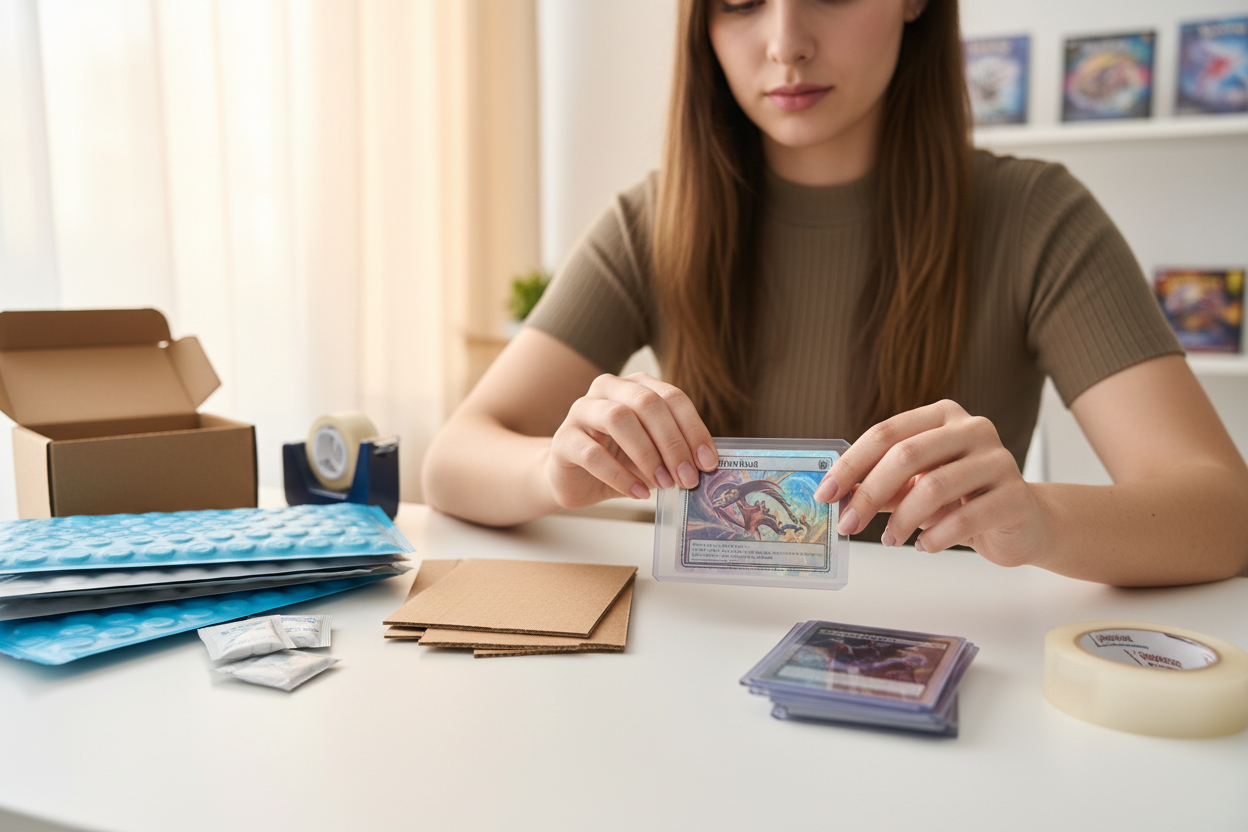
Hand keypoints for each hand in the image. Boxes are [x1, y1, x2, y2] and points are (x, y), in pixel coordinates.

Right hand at [545, 372, 718, 509]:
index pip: (672, 397)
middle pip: (646, 403)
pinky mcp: (563, 439)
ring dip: (647, 454)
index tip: (708, 462)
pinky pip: (592, 454)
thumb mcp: (654, 454)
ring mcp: (581, 410)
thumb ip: (676, 453)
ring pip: (618, 418)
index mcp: (636, 386)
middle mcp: (608, 389)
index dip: (694, 429)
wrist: (573, 478)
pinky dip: (620, 476)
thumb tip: (705, 467)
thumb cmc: (618, 461)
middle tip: (687, 477)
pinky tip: (637, 493)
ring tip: (664, 483)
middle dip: (672, 442)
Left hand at [813, 400, 1049, 566]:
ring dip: (902, 520)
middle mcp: (973, 428)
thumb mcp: (915, 487)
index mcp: (943, 416)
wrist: (1024, 521)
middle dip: (869, 494)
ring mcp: (998, 459)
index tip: (825, 494)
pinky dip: (935, 537)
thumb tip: (837, 498)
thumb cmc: (963, 499)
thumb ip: (881, 487)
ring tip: (890, 539)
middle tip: (847, 525)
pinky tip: (924, 545)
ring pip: (934, 487)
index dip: (851, 464)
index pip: (886, 433)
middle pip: (907, 455)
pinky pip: (964, 519)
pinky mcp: (1015, 496)